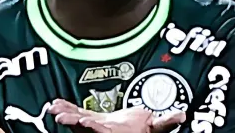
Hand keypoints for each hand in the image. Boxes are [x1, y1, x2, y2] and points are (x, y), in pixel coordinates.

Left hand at [48, 99, 185, 132]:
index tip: (82, 122)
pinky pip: (77, 114)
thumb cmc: (142, 130)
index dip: (91, 127)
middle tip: (58, 116)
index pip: (100, 131)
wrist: (134, 132)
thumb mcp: (154, 128)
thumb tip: (181, 115)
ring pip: (76, 122)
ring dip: (65, 114)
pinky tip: (56, 103)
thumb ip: (164, 123)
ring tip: (53, 107)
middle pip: (83, 129)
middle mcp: (100, 132)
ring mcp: (92, 127)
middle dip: (71, 121)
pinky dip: (67, 108)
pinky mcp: (89, 121)